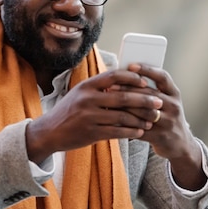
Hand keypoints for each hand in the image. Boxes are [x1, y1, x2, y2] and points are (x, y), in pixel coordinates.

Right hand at [25, 69, 163, 163]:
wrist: (48, 132)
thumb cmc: (68, 112)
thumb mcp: (79, 94)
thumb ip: (98, 88)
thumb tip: (124, 80)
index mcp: (86, 86)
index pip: (114, 76)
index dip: (132, 78)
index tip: (146, 82)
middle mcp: (87, 99)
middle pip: (123, 97)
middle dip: (144, 100)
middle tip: (159, 102)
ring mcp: (88, 117)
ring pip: (122, 117)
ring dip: (140, 119)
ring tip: (152, 120)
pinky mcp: (90, 133)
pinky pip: (116, 132)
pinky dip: (130, 132)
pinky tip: (140, 132)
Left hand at [117, 63, 206, 190]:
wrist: (181, 145)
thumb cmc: (166, 118)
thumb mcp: (166, 102)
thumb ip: (151, 91)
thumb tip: (125, 77)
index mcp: (174, 93)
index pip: (162, 76)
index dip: (147, 70)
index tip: (130, 65)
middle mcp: (174, 106)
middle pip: (149, 93)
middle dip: (128, 89)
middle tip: (110, 86)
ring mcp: (169, 122)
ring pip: (143, 111)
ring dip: (124, 107)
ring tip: (108, 104)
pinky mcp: (161, 137)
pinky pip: (140, 129)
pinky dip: (126, 125)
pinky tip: (113, 122)